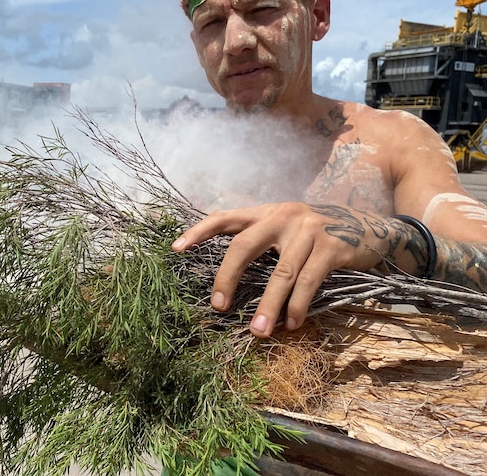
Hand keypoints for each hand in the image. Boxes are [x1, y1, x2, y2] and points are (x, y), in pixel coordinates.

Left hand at [171, 202, 385, 337]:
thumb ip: (258, 240)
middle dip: (227, 278)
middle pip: (243, 246)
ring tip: (258, 331)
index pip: (224, 217)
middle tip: (218, 307)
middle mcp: (282, 216)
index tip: (176, 248)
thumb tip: (226, 272)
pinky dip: (298, 306)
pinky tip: (291, 324)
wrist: (369, 228)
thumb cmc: (316, 235)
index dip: (199, 231)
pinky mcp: (332, 247)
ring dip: (268, 306)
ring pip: (280, 273)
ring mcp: (308, 230)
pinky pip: (308, 281)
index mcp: (265, 213)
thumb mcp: (285, 228)